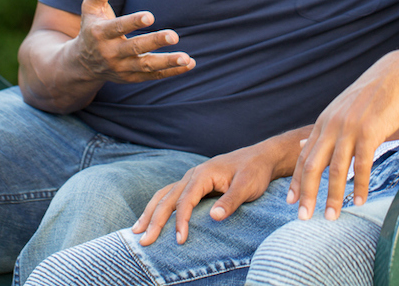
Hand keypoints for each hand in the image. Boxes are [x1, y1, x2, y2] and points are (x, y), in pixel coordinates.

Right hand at [72, 0, 194, 81]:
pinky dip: (171, 72)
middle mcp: (111, 53)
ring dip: (167, 63)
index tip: (150, 16)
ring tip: (186, 58)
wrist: (82, 65)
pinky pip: (153, 76)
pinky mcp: (132, 78)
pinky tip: (189, 63)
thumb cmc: (91, 28)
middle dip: (154, 42)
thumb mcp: (91, 8)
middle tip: (174, 35)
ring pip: (146, 67)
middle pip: (135, 49)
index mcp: (100, 34)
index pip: (118, 28)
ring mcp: (122, 68)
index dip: (133, 22)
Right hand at [131, 135, 296, 244]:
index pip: (185, 200)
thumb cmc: (255, 172)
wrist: (261, 157)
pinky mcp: (195, 183)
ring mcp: (192, 178)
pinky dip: (158, 207)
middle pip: (167, 198)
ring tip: (137, 231)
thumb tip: (214, 217)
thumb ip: (231, 200)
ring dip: (150, 213)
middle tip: (144, 241)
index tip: (179, 240)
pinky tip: (152, 218)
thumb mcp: (248, 186)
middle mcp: (193, 174)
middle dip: (154, 220)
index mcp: (203, 174)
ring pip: (164, 195)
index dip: (180, 220)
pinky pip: (171, 195)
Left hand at [287, 50, 398, 221]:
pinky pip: (362, 165)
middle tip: (303, 217)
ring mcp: (349, 129)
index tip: (290, 201)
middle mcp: (332, 126)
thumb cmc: (369, 96)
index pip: (303, 156)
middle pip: (312, 165)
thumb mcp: (340, 110)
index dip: (295, 180)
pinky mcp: (369, 132)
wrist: (395, 76)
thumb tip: (303, 144)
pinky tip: (360, 200)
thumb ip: (323, 130)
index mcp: (324, 123)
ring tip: (332, 216)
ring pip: (336, 169)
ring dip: (333, 196)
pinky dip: (360, 185)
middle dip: (306, 194)